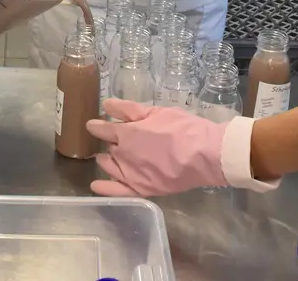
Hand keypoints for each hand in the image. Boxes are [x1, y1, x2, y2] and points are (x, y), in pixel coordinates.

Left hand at [86, 100, 229, 196]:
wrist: (204, 154)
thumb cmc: (183, 128)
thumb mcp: (157, 111)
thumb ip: (128, 109)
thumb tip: (106, 105)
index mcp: (126, 134)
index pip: (103, 129)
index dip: (97, 126)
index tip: (93, 125)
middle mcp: (123, 155)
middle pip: (109, 148)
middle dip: (110, 143)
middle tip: (116, 139)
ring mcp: (131, 174)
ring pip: (110, 167)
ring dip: (107, 161)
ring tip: (110, 158)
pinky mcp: (142, 190)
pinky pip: (117, 191)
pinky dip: (104, 189)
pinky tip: (96, 186)